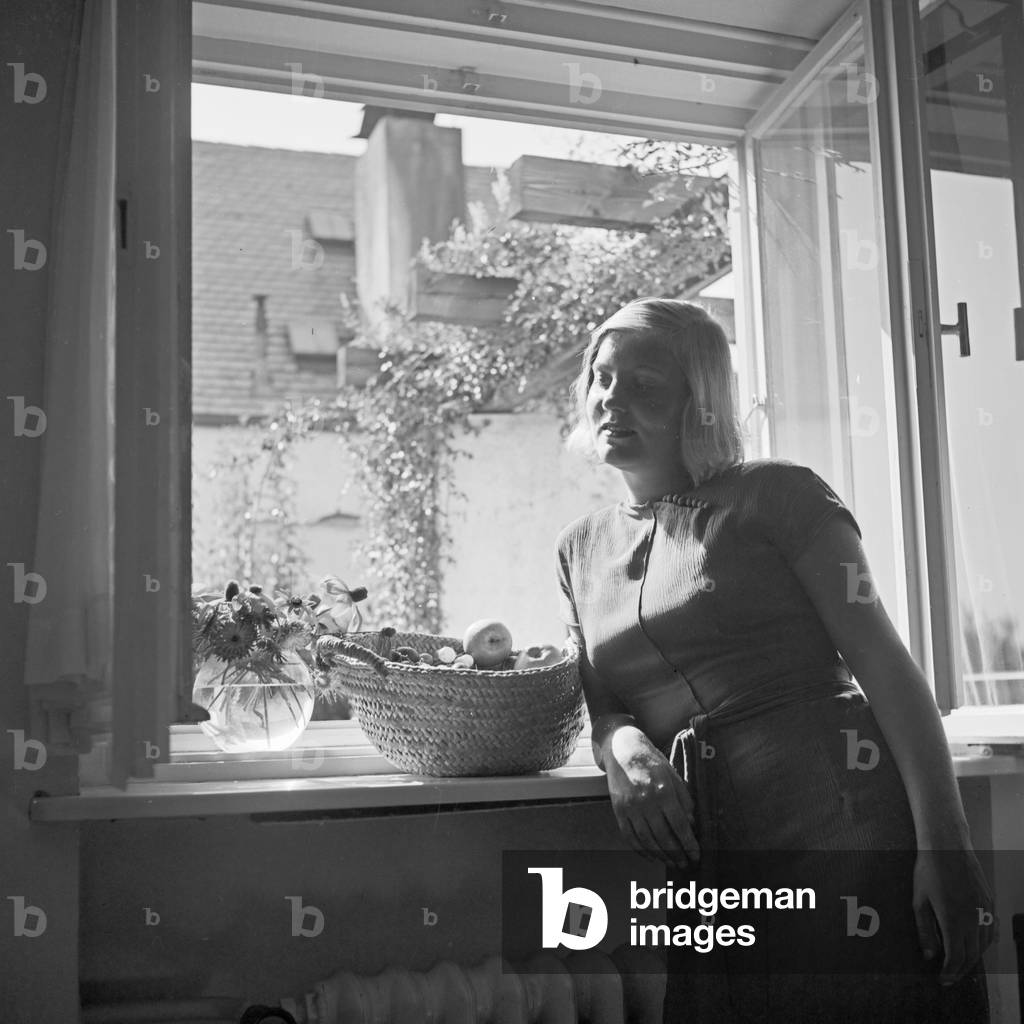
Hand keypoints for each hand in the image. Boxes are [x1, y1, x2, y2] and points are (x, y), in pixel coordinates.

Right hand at [604, 726, 699, 869]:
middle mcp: (646, 801)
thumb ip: (684, 800)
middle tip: (686, 865)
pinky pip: (630, 837)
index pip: (680, 825)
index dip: (689, 844)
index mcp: (663, 791)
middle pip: (664, 837)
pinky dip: (642, 850)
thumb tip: (692, 825)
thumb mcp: (673, 775)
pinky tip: (652, 857)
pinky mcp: (618, 811)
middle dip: (677, 855)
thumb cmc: (651, 762)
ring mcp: (630, 808)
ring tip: (672, 863)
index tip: (697, 855)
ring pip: (647, 840)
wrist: (623, 750)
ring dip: (662, 856)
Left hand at [912, 846, 995, 985]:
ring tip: (961, 963)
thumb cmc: (928, 871)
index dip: (950, 973)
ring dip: (974, 958)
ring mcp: (985, 912)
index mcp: (954, 921)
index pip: (956, 958)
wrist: (947, 846)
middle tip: (950, 976)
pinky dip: (986, 944)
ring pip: (985, 946)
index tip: (942, 980)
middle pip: (972, 956)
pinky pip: (993, 931)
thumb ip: (925, 930)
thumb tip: (930, 955)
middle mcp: (974, 920)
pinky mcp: (989, 903)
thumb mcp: (919, 900)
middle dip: (961, 970)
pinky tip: (977, 945)